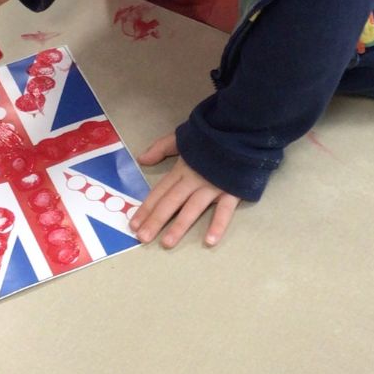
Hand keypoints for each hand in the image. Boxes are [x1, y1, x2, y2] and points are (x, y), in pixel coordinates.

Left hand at [131, 133, 239, 247]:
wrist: (240, 130)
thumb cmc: (212, 136)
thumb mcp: (182, 137)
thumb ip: (161, 147)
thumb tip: (141, 159)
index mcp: (182, 168)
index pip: (160, 191)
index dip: (146, 208)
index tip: (133, 224)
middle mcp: (194, 180)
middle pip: (171, 202)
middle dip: (156, 220)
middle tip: (142, 238)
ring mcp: (212, 186)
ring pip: (192, 208)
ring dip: (179, 226)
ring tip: (167, 243)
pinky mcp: (231, 191)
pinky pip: (224, 211)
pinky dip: (218, 225)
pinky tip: (209, 241)